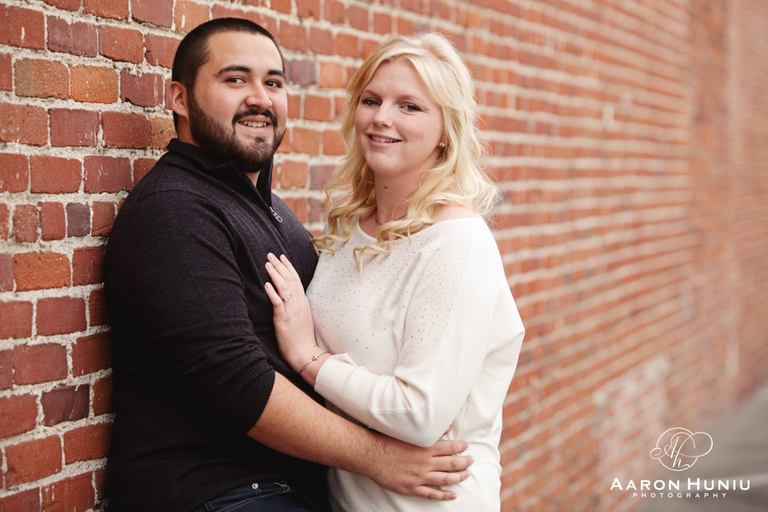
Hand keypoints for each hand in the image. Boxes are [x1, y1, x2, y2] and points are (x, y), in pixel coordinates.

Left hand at [264, 253, 321, 373]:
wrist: (304, 351)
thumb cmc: (301, 336)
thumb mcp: (303, 316)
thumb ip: (298, 304)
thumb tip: (292, 295)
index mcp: (303, 302)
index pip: (296, 279)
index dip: (288, 267)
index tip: (282, 257)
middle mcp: (298, 303)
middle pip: (289, 279)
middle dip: (280, 265)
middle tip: (270, 254)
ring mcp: (292, 310)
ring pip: (284, 287)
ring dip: (275, 274)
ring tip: (267, 264)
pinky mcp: (284, 319)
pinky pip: (278, 303)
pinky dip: (272, 292)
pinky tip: (266, 284)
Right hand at [365, 434, 473, 500]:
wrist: (371, 455)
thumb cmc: (388, 440)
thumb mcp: (408, 431)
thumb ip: (429, 431)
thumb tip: (447, 428)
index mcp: (425, 447)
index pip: (450, 447)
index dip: (460, 448)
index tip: (466, 447)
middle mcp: (425, 462)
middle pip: (451, 463)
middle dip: (464, 462)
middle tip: (471, 461)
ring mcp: (419, 477)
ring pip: (445, 479)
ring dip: (458, 477)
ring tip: (467, 475)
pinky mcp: (411, 487)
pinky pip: (431, 494)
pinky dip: (443, 495)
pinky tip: (452, 494)